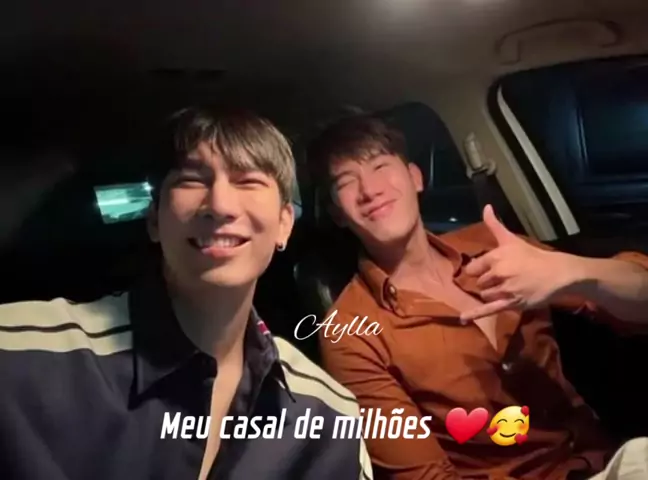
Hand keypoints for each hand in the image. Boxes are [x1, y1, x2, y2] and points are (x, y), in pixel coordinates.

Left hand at [460, 205, 581, 321]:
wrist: (558, 274)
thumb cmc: (533, 256)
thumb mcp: (511, 239)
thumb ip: (494, 224)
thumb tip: (486, 207)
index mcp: (495, 257)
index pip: (473, 268)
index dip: (479, 270)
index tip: (486, 270)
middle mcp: (498, 273)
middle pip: (480, 283)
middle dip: (488, 282)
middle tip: (504, 279)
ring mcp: (504, 290)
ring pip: (485, 295)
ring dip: (491, 294)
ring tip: (507, 289)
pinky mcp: (511, 303)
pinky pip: (489, 310)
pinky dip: (475, 314)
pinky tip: (463, 318)